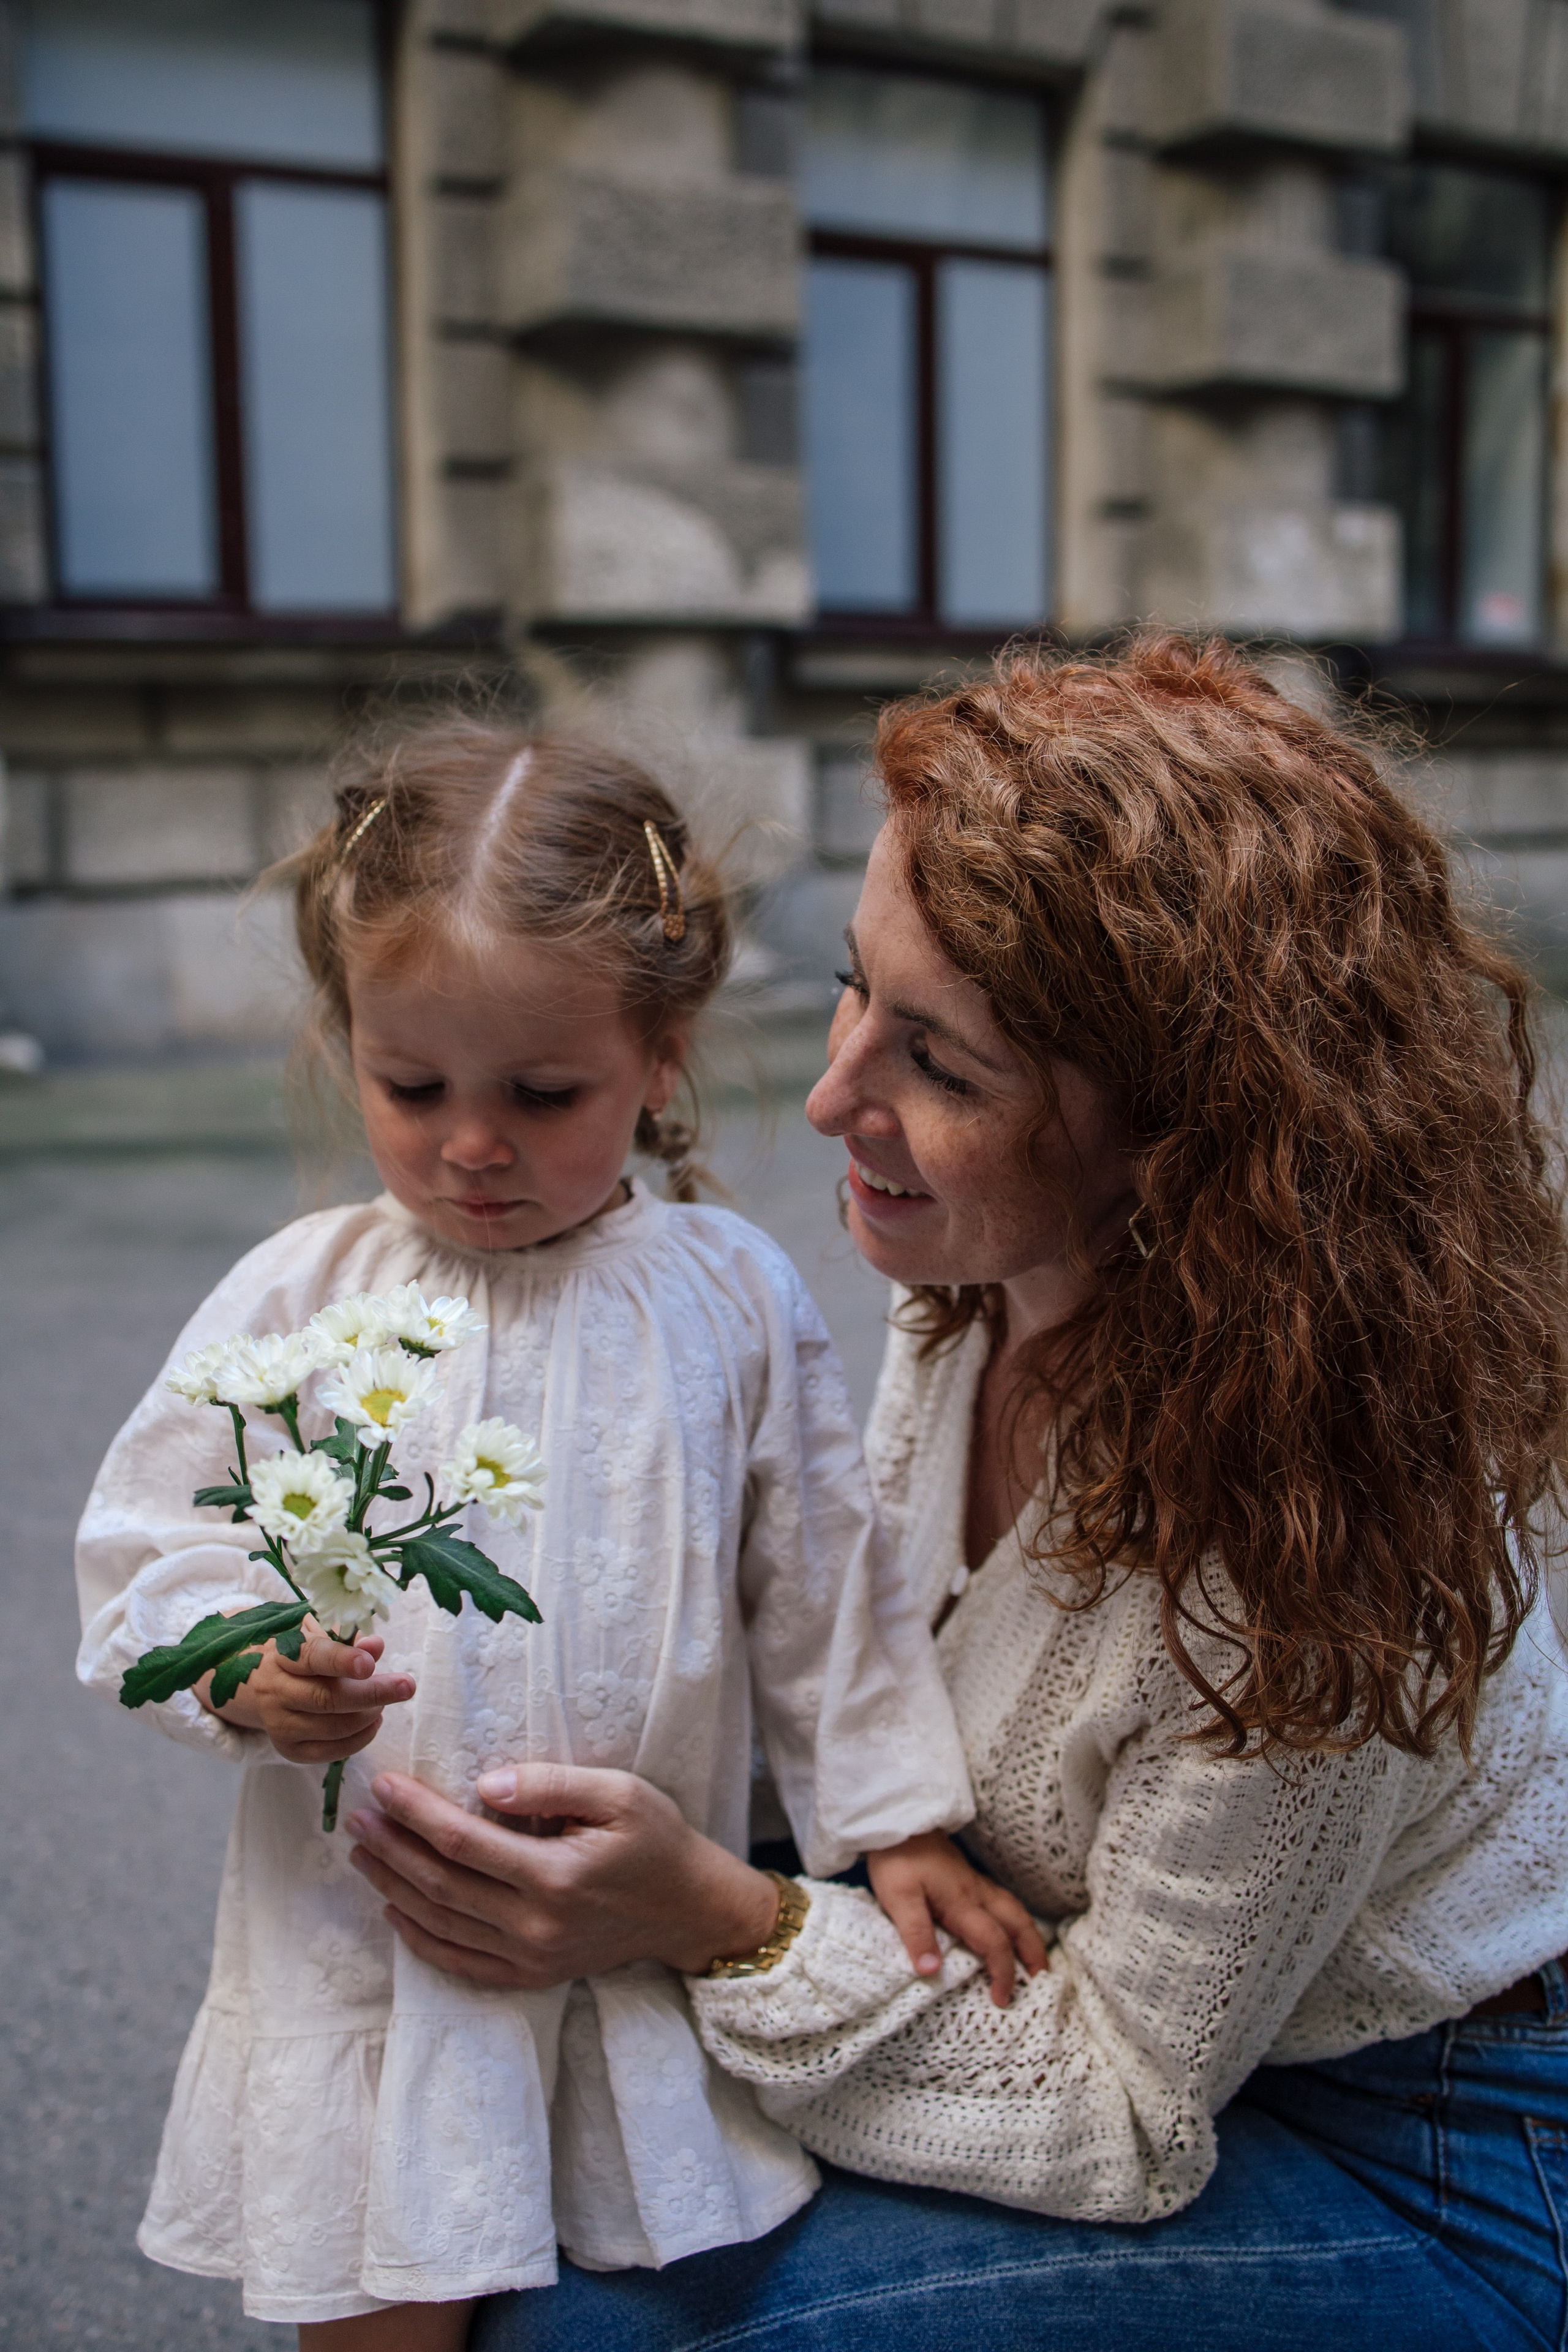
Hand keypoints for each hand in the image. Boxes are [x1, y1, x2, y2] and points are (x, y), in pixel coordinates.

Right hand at [197, 1628, 414, 1763]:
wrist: (255, 1685)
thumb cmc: (297, 1656)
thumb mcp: (316, 1638)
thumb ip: (348, 1643)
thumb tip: (376, 1646)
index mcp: (281, 1655)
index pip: (311, 1657)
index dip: (341, 1660)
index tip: (369, 1663)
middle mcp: (275, 1691)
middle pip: (327, 1698)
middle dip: (373, 1693)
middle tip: (406, 1686)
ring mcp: (279, 1724)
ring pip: (333, 1727)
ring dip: (369, 1715)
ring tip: (386, 1702)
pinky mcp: (289, 1750)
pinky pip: (331, 1751)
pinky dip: (360, 1738)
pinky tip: (373, 1722)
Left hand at [345, 1762, 780, 1990]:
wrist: (688, 1910)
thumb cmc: (657, 1841)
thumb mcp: (620, 1794)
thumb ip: (551, 1785)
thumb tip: (485, 1786)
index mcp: (555, 1877)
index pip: (463, 1842)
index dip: (416, 1814)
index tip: (384, 1787)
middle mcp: (535, 1926)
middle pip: (441, 1886)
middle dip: (391, 1849)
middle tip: (357, 1817)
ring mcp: (530, 1958)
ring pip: (441, 1925)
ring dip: (394, 1888)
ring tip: (363, 1854)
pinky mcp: (531, 1976)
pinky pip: (460, 1963)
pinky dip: (420, 1939)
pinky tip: (395, 1911)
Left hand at [869, 1831, 1048, 2007]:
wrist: (897, 1820)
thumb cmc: (896, 1859)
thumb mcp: (898, 1898)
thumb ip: (916, 1934)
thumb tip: (931, 1972)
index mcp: (962, 1902)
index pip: (994, 1942)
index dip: (1003, 1972)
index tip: (1002, 1999)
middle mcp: (976, 1893)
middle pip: (1018, 1922)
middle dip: (1034, 1952)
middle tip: (1042, 1979)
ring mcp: (974, 1883)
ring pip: (1014, 1909)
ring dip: (1029, 1934)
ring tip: (1035, 1958)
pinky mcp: (967, 1876)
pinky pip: (1002, 1901)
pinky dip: (1015, 1919)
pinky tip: (1010, 1926)